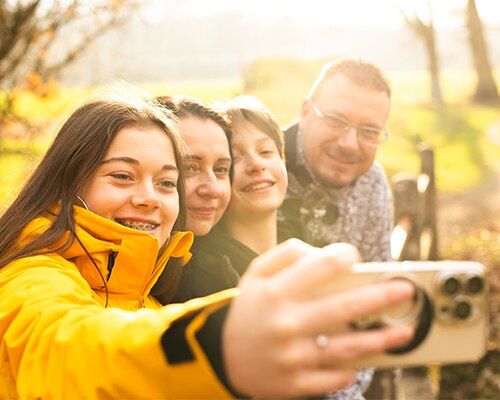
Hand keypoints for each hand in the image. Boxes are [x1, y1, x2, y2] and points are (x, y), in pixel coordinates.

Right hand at [223, 239, 413, 397]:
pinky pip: (333, 376)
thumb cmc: (248, 308)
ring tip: (405, 330)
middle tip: (406, 290)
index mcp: (276, 292)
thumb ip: (286, 255)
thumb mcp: (256, 273)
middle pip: (343, 308)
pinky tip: (369, 360)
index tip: (355, 256)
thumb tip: (322, 253)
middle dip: (380, 298)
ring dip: (380, 339)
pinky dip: (353, 369)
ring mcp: (292, 356)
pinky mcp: (295, 381)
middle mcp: (286, 323)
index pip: (319, 267)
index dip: (343, 256)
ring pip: (346, 348)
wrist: (222, 354)